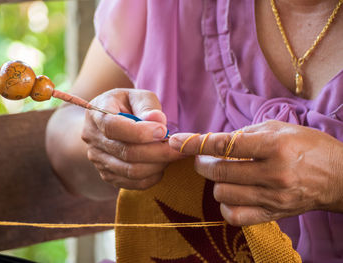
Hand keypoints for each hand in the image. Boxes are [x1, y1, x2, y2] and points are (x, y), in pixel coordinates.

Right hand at [82, 88, 181, 189]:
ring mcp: (98, 160)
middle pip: (126, 152)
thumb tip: (158, 120)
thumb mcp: (137, 96)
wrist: (107, 123)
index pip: (113, 126)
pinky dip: (152, 177)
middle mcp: (92, 139)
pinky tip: (162, 165)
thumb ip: (147, 105)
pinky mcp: (108, 175)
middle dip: (158, 151)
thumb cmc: (126, 105)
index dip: (140, 132)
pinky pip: (133, 184)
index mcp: (97, 113)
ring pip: (130, 171)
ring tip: (173, 154)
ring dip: (157, 165)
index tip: (163, 131)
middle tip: (179, 147)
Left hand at [169, 120, 342, 225]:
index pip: (224, 145)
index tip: (177, 140)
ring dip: (215, 182)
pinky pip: (235, 216)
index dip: (195, 142)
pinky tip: (231, 194)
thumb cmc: (308, 146)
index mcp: (273, 146)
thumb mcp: (279, 129)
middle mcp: (273, 173)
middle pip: (218, 171)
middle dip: (201, 163)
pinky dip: (225, 205)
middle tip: (203, 158)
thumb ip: (245, 134)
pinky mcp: (273, 214)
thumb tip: (215, 142)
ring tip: (223, 175)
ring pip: (222, 193)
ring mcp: (272, 197)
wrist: (338, 176)